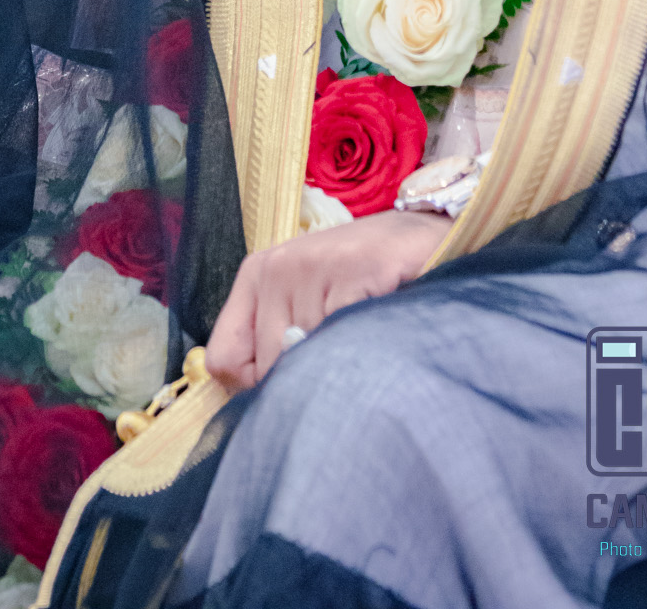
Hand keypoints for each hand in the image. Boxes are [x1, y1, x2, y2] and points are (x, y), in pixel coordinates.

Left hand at [206, 210, 447, 391]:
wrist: (423, 238)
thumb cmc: (361, 280)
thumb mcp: (305, 305)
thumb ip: (275, 345)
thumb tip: (259, 408)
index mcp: (257, 274)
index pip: (223, 360)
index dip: (257, 387)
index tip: (295, 379)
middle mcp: (277, 267)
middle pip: (269, 368)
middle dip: (306, 381)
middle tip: (343, 360)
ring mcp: (315, 265)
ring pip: (308, 360)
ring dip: (340, 368)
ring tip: (364, 341)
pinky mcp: (357, 268)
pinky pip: (345, 341)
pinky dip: (366, 351)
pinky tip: (381, 329)